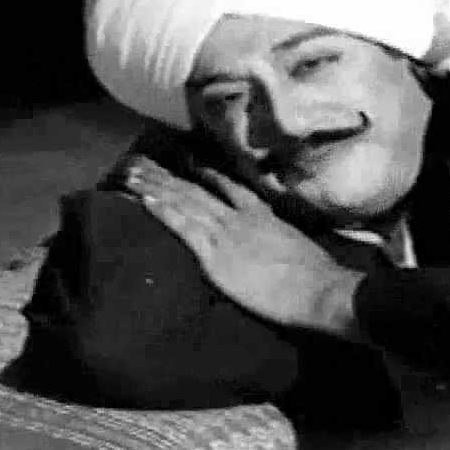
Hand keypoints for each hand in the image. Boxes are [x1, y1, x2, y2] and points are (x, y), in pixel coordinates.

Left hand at [120, 157, 365, 338]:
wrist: (319, 290)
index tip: (185, 159)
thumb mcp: (295, 247)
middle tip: (141, 161)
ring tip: (130, 173)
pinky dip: (161, 210)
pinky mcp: (215, 254)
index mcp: (261, 214)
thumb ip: (275, 240)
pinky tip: (142, 198)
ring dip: (154, 186)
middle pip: (196, 188)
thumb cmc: (315, 277)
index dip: (203, 172)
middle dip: (167, 174)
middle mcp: (239, 216)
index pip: (227, 186)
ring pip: (183, 201)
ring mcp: (226, 233)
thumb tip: (269, 246)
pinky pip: (182, 226)